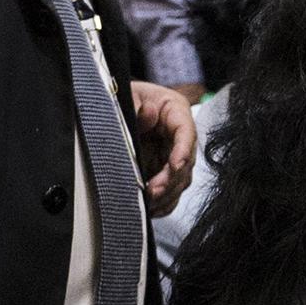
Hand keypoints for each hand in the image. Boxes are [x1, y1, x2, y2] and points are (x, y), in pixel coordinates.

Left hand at [130, 81, 197, 217]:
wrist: (119, 101)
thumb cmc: (126, 95)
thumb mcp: (129, 95)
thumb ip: (138, 106)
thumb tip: (149, 113)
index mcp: (175, 111)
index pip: (186, 132)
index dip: (183, 150)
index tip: (177, 165)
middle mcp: (179, 134)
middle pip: (185, 161)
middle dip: (171, 179)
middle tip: (154, 191)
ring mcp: (172, 153)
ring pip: (180, 179)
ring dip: (167, 193)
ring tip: (149, 203)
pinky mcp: (164, 168)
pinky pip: (171, 189)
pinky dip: (164, 201)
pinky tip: (153, 208)